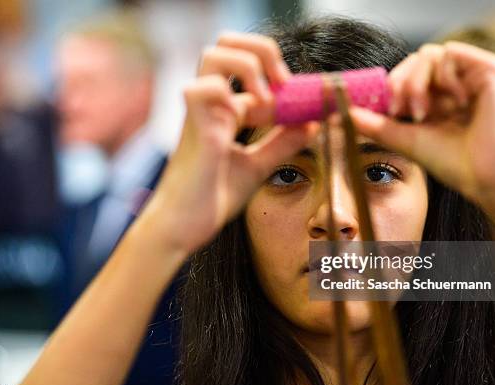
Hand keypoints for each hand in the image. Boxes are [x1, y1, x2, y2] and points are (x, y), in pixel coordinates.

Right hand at [145, 33, 316, 253]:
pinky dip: (228, 93)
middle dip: (261, 50)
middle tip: (283, 81)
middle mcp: (212, 106)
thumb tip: (312, 124)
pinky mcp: (194, 130)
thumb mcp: (256, 167)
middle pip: (227, 45)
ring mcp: (201, 114)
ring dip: (247, 64)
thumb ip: (281, 144)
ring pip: (214, 55)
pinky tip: (247, 119)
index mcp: (225, 111)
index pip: (254, 73)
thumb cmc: (211, 200)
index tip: (312, 100)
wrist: (182, 229)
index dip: (285, 79)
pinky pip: (201, 89)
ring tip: (267, 96)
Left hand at [351, 42, 494, 207]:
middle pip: (416, 61)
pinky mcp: (492, 71)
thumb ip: (376, 124)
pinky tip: (451, 103)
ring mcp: (475, 77)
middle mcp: (458, 85)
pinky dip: (441, 75)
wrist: (488, 179)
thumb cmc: (454, 164)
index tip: (383, 109)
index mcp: (440, 99)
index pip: (408, 75)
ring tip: (421, 112)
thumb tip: (342, 113)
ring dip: (417, 81)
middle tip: (398, 110)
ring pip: (430, 54)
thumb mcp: (406, 139)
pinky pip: (452, 53)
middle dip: (400, 82)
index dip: (391, 86)